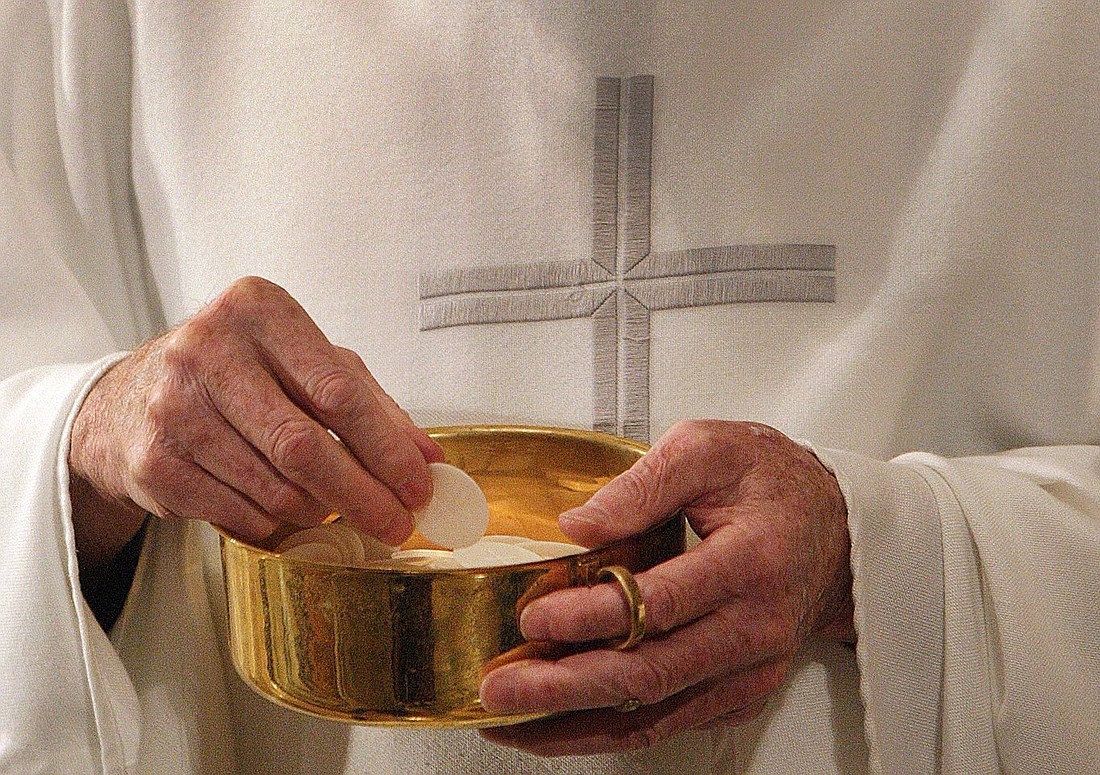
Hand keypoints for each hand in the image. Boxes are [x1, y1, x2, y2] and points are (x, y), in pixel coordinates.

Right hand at [69, 276, 442, 567]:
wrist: (131, 398)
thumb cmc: (238, 373)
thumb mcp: (304, 365)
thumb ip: (371, 405)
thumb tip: (429, 458)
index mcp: (257, 310)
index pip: (337, 390)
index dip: (386, 447)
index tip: (419, 484)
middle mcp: (207, 350)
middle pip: (304, 445)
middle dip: (363, 494)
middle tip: (396, 522)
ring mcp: (173, 407)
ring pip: (275, 487)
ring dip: (318, 508)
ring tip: (330, 504)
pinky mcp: (153, 461)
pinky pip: (239, 514)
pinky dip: (274, 522)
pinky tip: (280, 507)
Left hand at [479, 420, 852, 755]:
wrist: (836, 530)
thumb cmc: (772, 483)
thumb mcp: (709, 448)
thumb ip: (643, 483)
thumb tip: (577, 526)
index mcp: (751, 561)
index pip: (660, 602)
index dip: (592, 616)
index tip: (535, 617)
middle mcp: (755, 627)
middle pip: (651, 672)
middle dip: (565, 686)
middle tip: (501, 689)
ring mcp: (751, 669)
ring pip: (656, 711)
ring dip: (576, 721)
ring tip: (511, 719)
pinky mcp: (741, 692)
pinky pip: (670, 722)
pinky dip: (610, 728)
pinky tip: (559, 724)